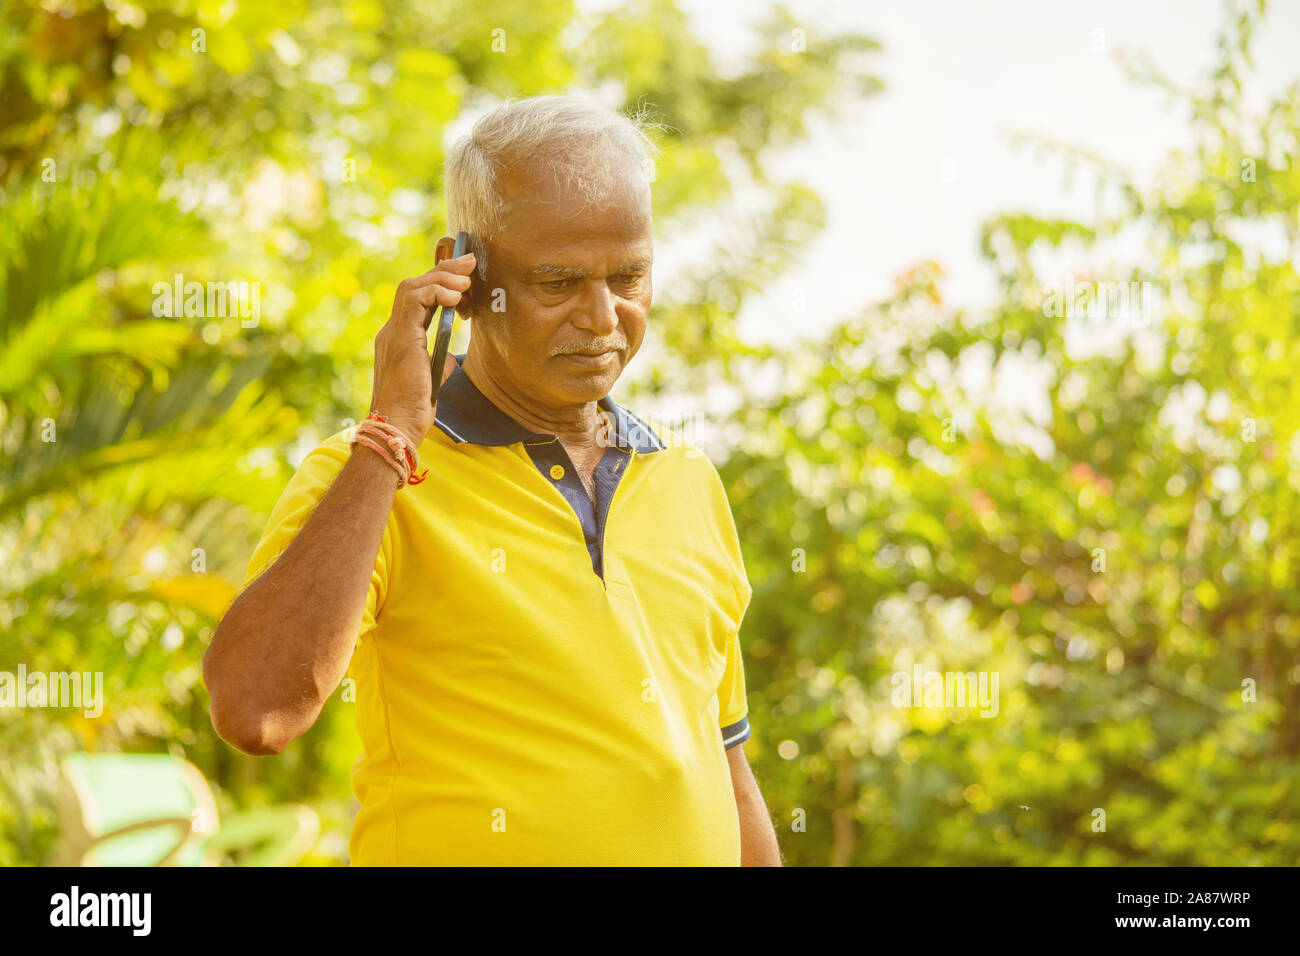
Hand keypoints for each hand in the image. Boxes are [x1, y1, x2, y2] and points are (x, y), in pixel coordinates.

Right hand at [369, 246, 475, 445]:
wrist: (398, 426)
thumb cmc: (413, 411)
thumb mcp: (432, 382)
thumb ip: (437, 364)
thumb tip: (449, 357)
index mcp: (398, 339)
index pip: (416, 299)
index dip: (438, 283)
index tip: (462, 276)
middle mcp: (392, 331)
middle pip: (414, 286)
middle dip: (443, 270)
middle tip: (469, 262)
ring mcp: (393, 332)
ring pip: (413, 287)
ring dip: (442, 277)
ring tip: (466, 279)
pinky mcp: (401, 337)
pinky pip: (415, 299)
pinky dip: (436, 291)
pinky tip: (456, 296)